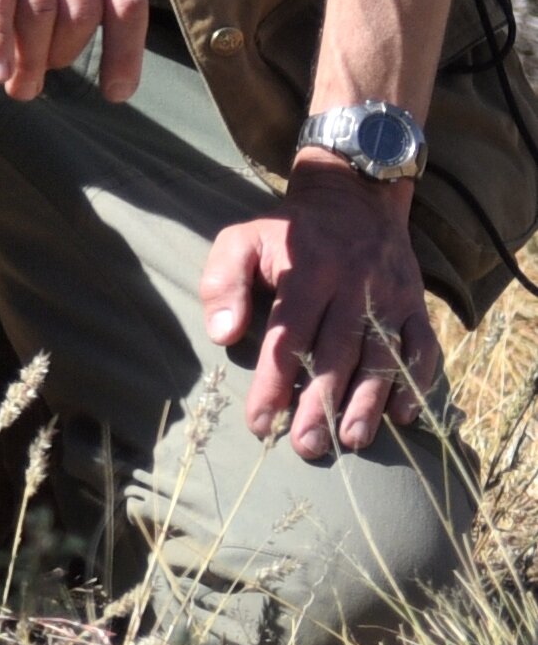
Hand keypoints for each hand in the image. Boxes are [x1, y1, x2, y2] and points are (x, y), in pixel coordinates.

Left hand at [202, 159, 444, 464]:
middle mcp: (353, 286)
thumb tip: (222, 335)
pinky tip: (404, 415)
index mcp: (307, 272)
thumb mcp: (241, 240)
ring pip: (381, 356)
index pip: (287, 337)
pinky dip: (417, 382)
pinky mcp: (416, 304)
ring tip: (352, 439)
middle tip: (306, 445)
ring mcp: (390, 297)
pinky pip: (423, 347)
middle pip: (335, 354)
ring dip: (369, 401)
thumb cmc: (287, 232)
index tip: (259, 421)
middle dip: (320, 403)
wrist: (354, 198)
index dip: (273, 382)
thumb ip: (223, 284)